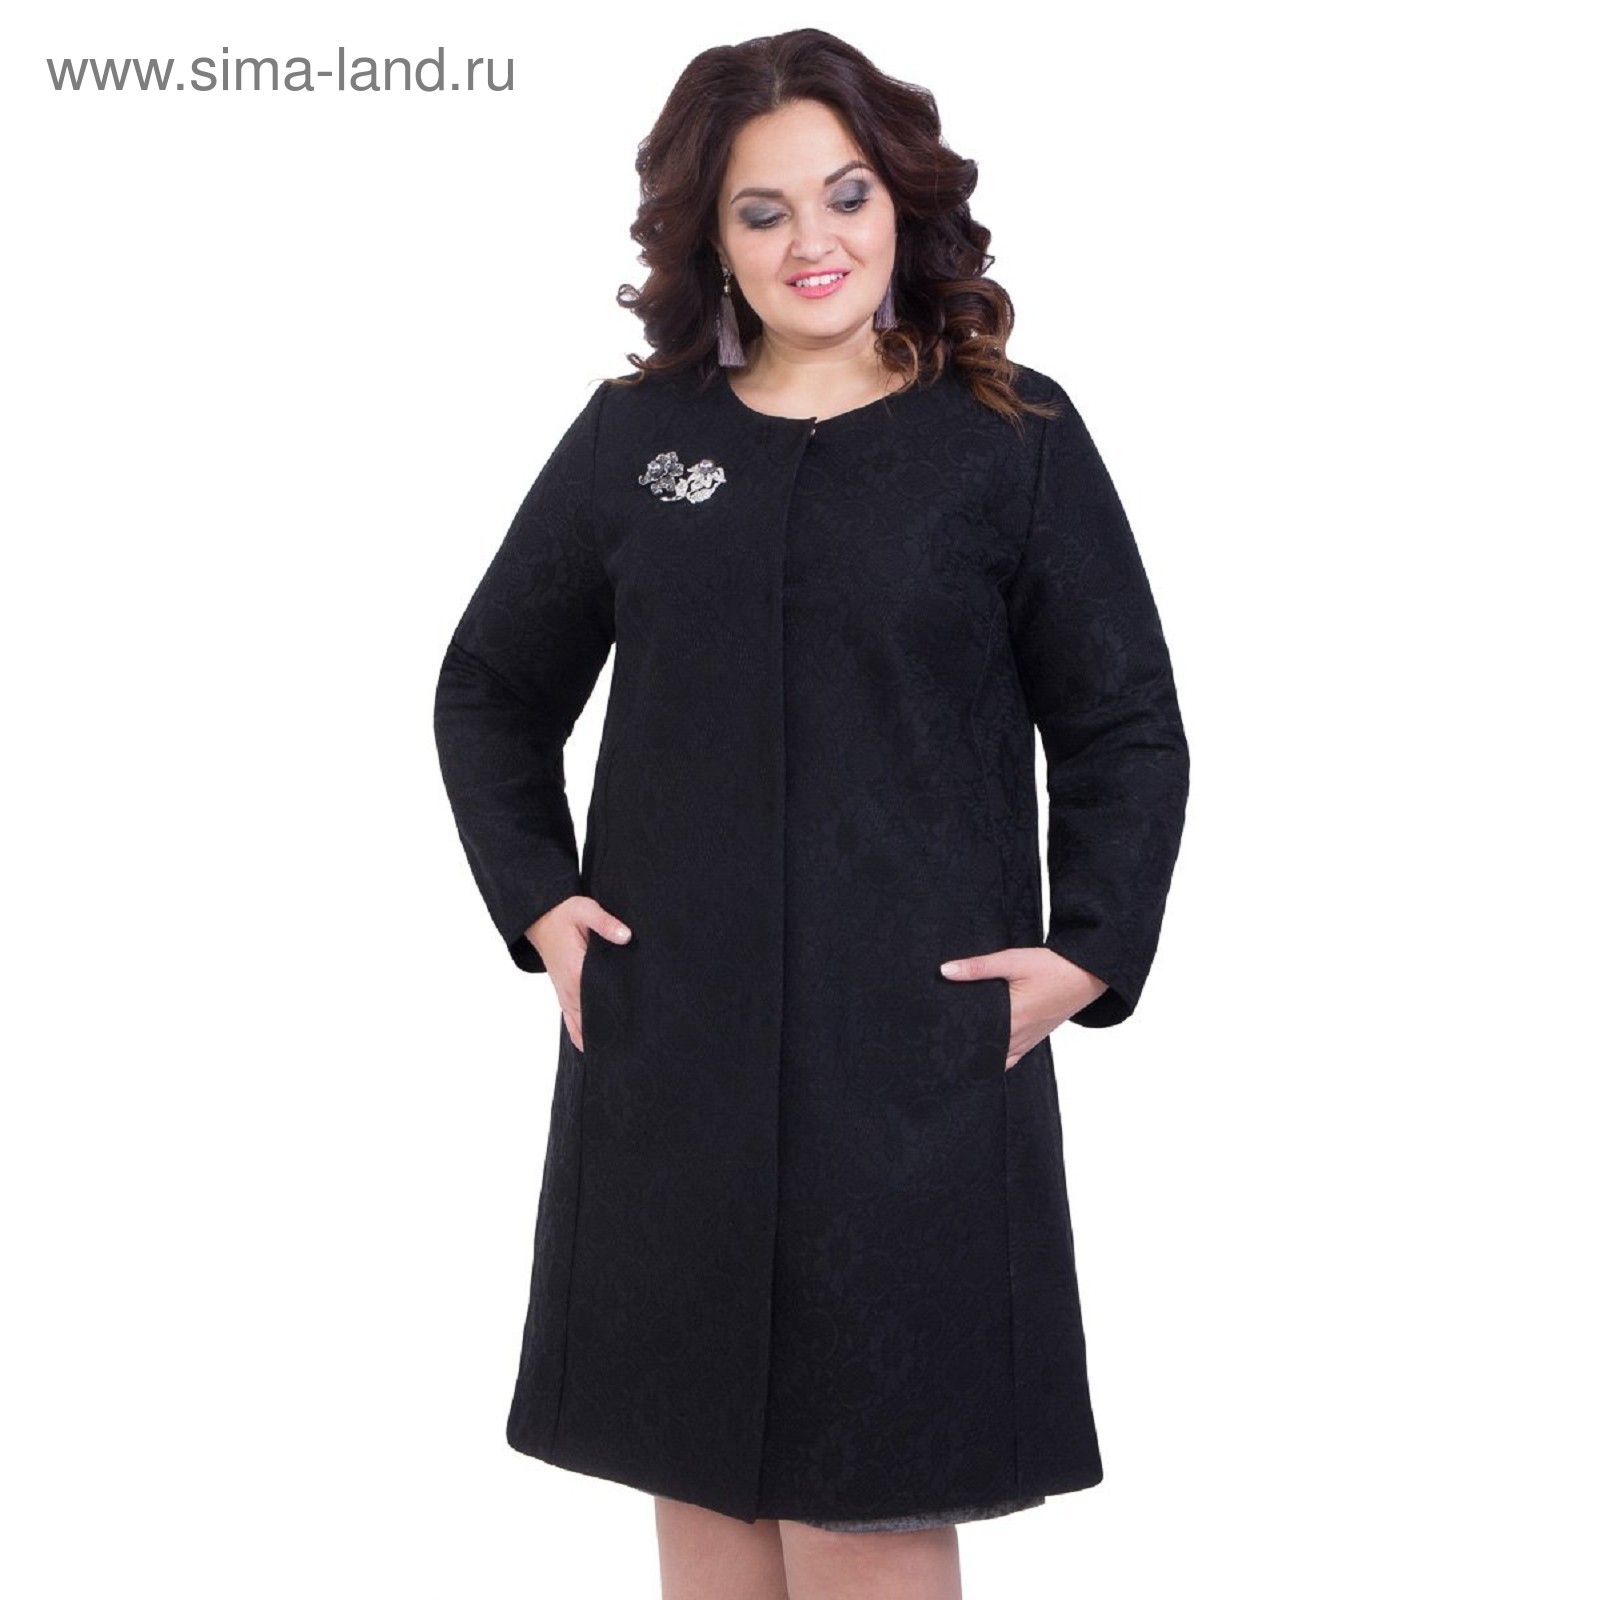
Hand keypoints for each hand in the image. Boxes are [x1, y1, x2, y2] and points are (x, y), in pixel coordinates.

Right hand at [527, 896, 632, 1053]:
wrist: (540, 917)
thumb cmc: (563, 914)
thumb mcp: (585, 910)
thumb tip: (626, 936)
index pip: (600, 1006)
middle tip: (636, 1046)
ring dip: (598, 1039)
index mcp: (577, 974)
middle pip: (593, 1024)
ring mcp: (566, 996)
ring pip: (581, 1030)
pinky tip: (596, 1049)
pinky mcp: (565, 995)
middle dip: (613, 1034)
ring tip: (621, 1054)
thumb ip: (606, 923)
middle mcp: (570, 991)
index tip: (636, 1030)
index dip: (618, 1018)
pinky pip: (572, 1025)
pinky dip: (583, 1037)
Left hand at [939, 947, 1110, 1068]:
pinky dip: (997, 1060)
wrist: (1087, 974)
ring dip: (979, 1057)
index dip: (954, 1043)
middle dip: (961, 1051)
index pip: (975, 1039)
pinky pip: (1012, 1057)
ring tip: (955, 1055)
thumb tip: (945, 970)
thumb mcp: (1013, 960)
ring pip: (997, 1059)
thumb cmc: (1052, 967)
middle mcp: (1019, 1035)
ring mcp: (1029, 1040)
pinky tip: (984, 1056)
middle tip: (938, 1049)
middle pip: (983, 1052)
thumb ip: (978, 967)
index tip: (934, 1044)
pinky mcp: (1035, 1037)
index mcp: (1012, 1019)